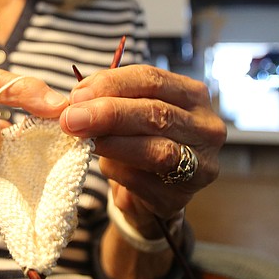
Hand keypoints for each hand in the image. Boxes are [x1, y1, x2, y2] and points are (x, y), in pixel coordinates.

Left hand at [60, 63, 225, 223]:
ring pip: (156, 150)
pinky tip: (103, 164)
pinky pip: (143, 181)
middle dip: (109, 113)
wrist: (147, 193)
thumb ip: (109, 99)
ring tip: (82, 139)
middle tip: (73, 117)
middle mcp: (206, 128)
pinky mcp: (179, 198)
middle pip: (156, 113)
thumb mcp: (128, 111)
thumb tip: (79, 98)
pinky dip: (117, 171)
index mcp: (193, 96)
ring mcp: (200, 166)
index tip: (78, 94)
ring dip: (112, 143)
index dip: (112, 84)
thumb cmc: (138, 141)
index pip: (153, 79)